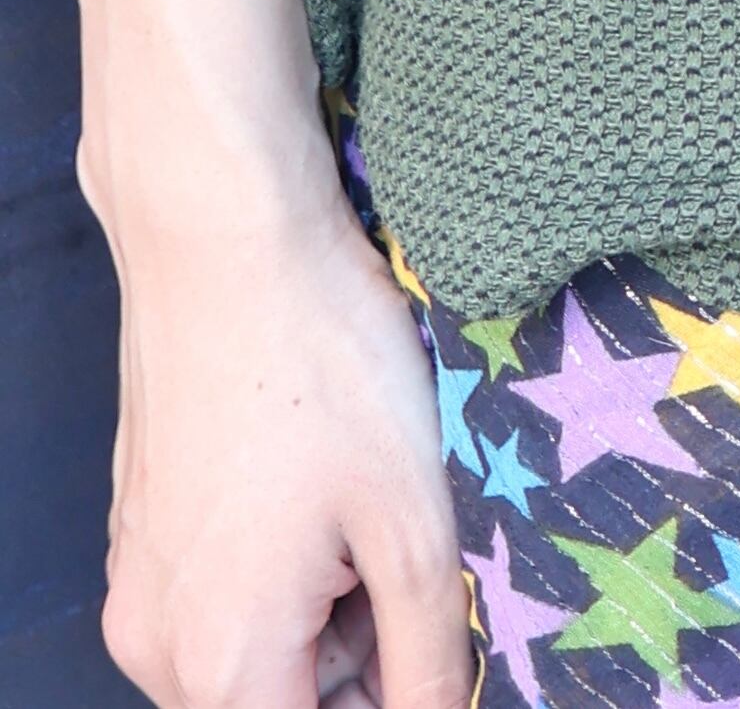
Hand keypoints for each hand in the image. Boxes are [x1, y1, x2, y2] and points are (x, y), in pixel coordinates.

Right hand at [95, 159, 470, 708]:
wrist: (224, 243)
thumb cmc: (323, 367)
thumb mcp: (410, 518)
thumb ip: (428, 649)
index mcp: (222, 666)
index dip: (397, 695)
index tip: (433, 627)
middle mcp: (157, 647)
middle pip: (284, 701)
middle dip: (365, 653)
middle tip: (412, 548)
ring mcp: (139, 585)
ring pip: (257, 648)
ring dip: (327, 607)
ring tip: (367, 499)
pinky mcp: (140, 530)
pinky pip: (221, 591)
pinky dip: (284, 562)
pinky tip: (322, 475)